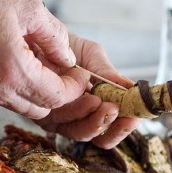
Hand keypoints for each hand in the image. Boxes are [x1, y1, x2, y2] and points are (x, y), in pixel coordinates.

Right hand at [0, 0, 88, 119]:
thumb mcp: (28, 6)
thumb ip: (55, 37)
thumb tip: (69, 58)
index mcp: (14, 70)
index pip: (56, 97)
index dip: (74, 87)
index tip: (80, 74)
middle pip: (41, 110)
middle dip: (57, 94)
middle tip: (64, 73)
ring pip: (20, 107)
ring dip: (35, 93)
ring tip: (40, 66)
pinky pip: (0, 99)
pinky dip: (14, 89)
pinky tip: (15, 65)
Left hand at [34, 34, 140, 148]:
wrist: (36, 35)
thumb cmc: (64, 46)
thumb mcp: (91, 56)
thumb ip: (108, 74)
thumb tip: (132, 88)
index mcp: (92, 107)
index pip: (111, 127)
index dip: (124, 127)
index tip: (135, 117)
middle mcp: (76, 117)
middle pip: (97, 137)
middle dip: (111, 125)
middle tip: (118, 110)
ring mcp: (59, 119)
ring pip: (80, 132)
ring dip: (95, 120)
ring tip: (103, 103)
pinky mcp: (41, 115)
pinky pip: (60, 122)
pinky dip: (77, 112)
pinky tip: (88, 98)